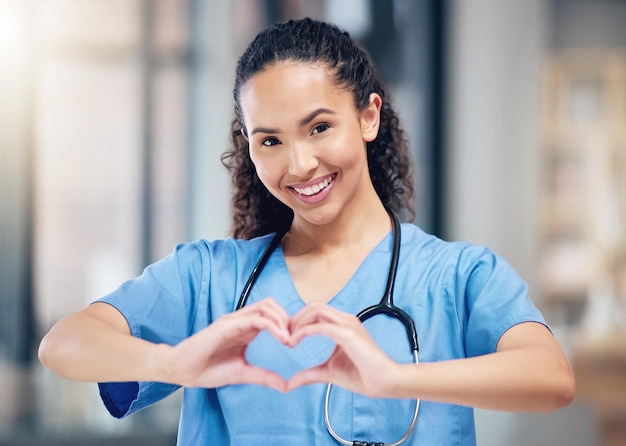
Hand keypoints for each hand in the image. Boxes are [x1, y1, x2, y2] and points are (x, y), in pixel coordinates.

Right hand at [162, 298, 290, 391]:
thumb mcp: (242, 373)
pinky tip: (281, 338)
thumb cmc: (208, 370)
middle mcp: (241, 321)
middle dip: (287, 318)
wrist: (183, 371)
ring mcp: (234, 321)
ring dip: (281, 319)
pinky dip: (272, 325)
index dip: (287, 325)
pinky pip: (254, 318)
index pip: (272, 315)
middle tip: (294, 339)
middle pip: (271, 305)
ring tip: (288, 338)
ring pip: (265, 307)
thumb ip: (264, 376)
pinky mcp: (227, 325)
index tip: (295, 343)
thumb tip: (286, 386)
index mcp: (246, 329)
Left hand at [286, 303, 400, 397]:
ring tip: (288, 339)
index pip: (316, 312)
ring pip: (316, 310)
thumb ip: (310, 374)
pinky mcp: (348, 334)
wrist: (385, 382)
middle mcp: (346, 320)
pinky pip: (320, 326)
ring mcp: (348, 324)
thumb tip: (290, 383)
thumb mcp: (329, 373)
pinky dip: (304, 331)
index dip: (299, 321)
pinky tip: (294, 341)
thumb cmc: (363, 376)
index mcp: (343, 325)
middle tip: (284, 336)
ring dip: (298, 322)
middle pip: (314, 306)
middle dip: (295, 318)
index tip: (287, 338)